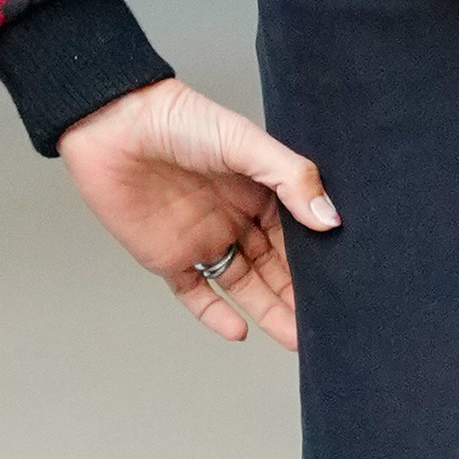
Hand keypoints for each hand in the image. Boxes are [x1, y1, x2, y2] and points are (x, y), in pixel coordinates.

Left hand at [56, 76, 337, 348]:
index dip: (316, 256)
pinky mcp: (169, 257)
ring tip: (297, 340)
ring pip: (243, 285)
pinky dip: (216, 315)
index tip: (346, 281)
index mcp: (255, 186)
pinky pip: (196, 294)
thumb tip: (330, 219)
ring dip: (268, 311)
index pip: (294, 231)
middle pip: (274, 265)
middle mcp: (233, 215)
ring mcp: (202, 238)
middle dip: (299, 294)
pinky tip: (238, 331)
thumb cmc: (177, 117)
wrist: (112, 123)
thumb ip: (287, 177)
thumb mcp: (241, 140)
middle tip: (329, 325)